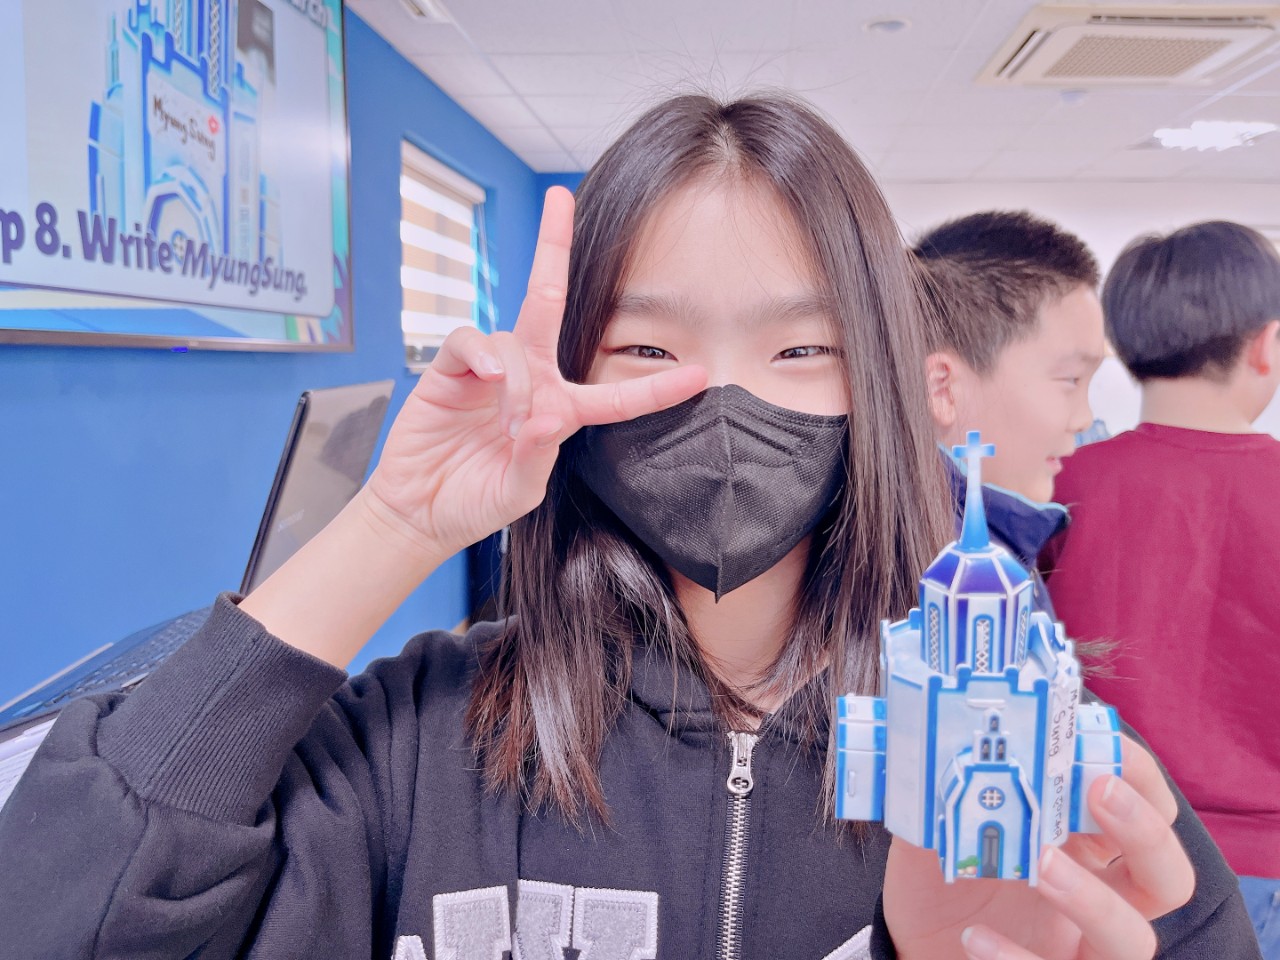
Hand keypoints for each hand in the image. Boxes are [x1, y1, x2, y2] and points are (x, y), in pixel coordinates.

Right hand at [363, 187, 706, 559]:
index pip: (616, 396)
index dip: (657, 387)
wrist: (419, 512)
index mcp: (560, 411)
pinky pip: (471, 341)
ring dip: (519, 379)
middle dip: (553, 246)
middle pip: (548, 300)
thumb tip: (546, 415)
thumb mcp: (516, 493)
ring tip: (510, 422)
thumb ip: (535, 457)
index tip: (699, 376)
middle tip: (559, 197)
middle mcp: (529, 379)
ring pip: (514, 340)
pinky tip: (490, 380)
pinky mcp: (450, 370)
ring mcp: (489, 371)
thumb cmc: (474, 502)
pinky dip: (483, 355)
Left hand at [884, 736, 1194, 959]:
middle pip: (1168, 879)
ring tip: (1042, 863)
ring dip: (1094, 899)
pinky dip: (1016, 959)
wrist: (908, 950)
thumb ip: (951, 797)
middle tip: (1102, 790)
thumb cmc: (941, 887)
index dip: (1140, 778)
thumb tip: (940, 737)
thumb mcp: (941, 832)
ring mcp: (1075, 950)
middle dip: (1145, 832)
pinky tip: (974, 935)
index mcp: (1084, 853)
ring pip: (1132, 940)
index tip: (1106, 742)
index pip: (1148, 816)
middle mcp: (1097, 903)